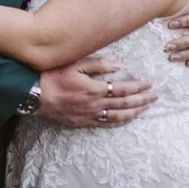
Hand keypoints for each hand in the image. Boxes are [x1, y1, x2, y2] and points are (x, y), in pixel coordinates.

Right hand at [36, 57, 156, 127]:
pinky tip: (127, 119)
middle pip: (125, 104)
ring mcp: (89, 116)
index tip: (149, 83)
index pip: (123, 88)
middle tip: (155, 97)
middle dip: (142, 100)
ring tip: (146, 108)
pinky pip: (106, 124)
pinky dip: (119, 122)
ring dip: (134, 112)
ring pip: (118, 116)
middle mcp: (95, 105)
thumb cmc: (53, 75)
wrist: (33, 95)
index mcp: (95, 89)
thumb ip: (98, 64)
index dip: (138, 87)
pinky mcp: (82, 122)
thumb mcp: (75, 63)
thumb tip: (119, 65)